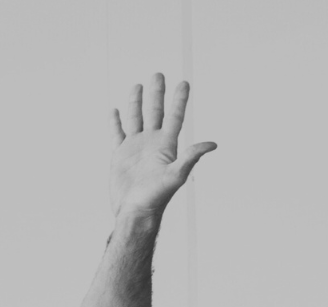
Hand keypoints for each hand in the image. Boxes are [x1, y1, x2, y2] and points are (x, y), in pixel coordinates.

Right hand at [108, 74, 214, 217]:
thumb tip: (212, 144)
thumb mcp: (177, 175)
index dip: (179, 100)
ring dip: (137, 103)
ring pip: (136, 119)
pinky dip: (115, 122)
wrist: (134, 211)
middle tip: (159, 74)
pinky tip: (115, 112)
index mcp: (166, 145)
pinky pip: (117, 134)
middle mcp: (151, 143)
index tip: (183, 83)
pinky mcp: (119, 155)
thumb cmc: (156, 197)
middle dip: (157, 93)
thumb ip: (191, 157)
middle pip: (155, 112)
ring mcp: (135, 148)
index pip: (175, 116)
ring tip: (138, 86)